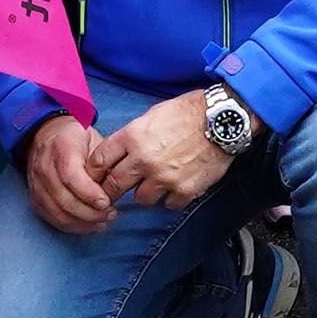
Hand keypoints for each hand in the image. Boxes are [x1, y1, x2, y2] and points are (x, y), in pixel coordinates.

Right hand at [23, 115, 118, 236]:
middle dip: (90, 212)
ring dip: (83, 222)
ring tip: (104, 221)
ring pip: (58, 212)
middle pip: (64, 199)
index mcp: (61, 146)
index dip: (89, 193)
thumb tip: (116, 186)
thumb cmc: (77, 139)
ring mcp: (37, 184)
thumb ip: (103, 162)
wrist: (47, 136)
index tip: (107, 202)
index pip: (71, 176)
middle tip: (111, 214)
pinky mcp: (35, 198)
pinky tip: (91, 225)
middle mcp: (44, 166)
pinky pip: (53, 219)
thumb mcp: (95, 140)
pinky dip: (74, 226)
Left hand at [91, 88, 234, 213]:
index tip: (95, 177)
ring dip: (144, 193)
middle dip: (110, 191)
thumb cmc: (188, 112)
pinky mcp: (183, 190)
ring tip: (154, 184)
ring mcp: (163, 177)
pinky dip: (170, 199)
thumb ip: (133, 136)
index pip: (100, 161)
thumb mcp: (152, 115)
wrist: (222, 120)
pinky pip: (168, 205)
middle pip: (114, 185)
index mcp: (132, 137)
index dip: (94, 172)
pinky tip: (175, 187)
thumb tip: (121, 153)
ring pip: (140, 199)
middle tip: (112, 193)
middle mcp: (143, 159)